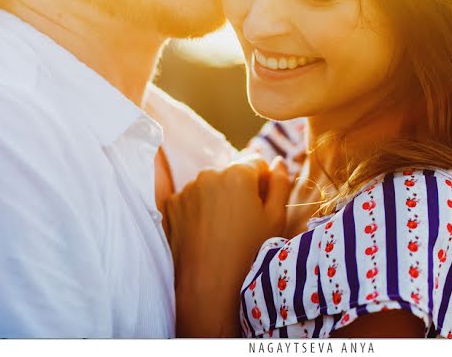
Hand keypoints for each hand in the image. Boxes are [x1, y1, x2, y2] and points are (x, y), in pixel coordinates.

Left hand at [167, 156, 290, 336]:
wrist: (207, 289)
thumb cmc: (249, 254)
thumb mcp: (276, 219)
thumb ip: (281, 184)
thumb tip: (278, 163)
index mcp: (237, 173)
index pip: (256, 163)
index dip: (263, 183)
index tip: (262, 206)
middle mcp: (208, 174)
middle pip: (231, 174)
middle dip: (239, 190)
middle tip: (243, 223)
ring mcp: (186, 190)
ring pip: (210, 186)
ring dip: (217, 199)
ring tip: (223, 232)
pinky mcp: (170, 206)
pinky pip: (190, 200)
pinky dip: (198, 211)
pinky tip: (205, 234)